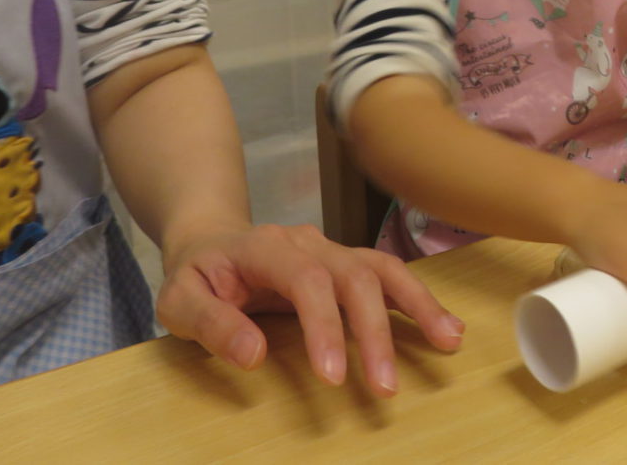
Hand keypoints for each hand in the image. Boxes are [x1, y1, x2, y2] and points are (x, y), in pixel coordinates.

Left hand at [155, 223, 464, 397]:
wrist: (210, 240)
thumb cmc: (196, 275)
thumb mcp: (178, 300)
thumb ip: (211, 323)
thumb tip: (254, 353)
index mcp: (265, 246)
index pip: (305, 278)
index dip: (324, 325)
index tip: (334, 378)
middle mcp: (308, 242)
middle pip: (353, 274)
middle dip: (374, 330)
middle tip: (386, 386)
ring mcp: (331, 250)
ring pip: (381, 268)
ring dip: (416, 305)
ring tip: (448, 341)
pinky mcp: (346, 264)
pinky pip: (387, 276)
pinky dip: (418, 300)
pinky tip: (445, 326)